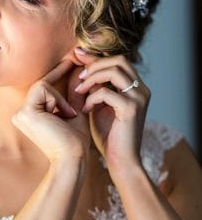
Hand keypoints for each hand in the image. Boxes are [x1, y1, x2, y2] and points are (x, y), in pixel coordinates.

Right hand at [12, 59, 89, 163]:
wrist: (72, 157)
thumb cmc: (74, 141)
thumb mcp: (74, 110)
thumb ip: (72, 91)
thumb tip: (77, 68)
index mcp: (28, 116)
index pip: (41, 88)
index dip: (57, 73)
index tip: (72, 60)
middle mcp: (20, 115)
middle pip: (41, 83)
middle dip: (60, 75)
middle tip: (78, 61)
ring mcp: (20, 114)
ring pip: (43, 85)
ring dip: (62, 97)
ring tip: (72, 114)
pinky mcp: (26, 112)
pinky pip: (44, 90)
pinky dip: (59, 100)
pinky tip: (66, 115)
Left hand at [73, 47, 149, 176]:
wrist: (121, 162)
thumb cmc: (110, 137)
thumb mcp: (100, 108)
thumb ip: (95, 90)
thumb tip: (81, 73)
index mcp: (136, 87)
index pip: (118, 61)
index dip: (97, 58)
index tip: (78, 57)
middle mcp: (141, 89)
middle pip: (119, 60)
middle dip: (95, 65)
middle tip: (78, 78)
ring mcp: (139, 98)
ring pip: (114, 71)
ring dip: (92, 78)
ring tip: (79, 91)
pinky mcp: (131, 109)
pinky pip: (108, 93)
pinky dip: (93, 98)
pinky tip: (85, 109)